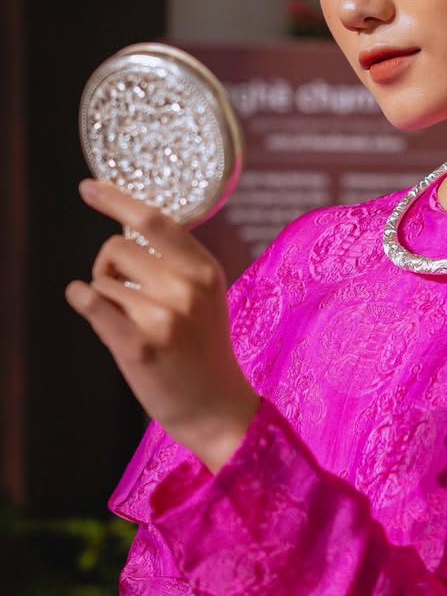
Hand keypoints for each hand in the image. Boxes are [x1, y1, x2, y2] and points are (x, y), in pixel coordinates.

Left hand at [66, 179, 258, 470]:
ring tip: (129, 323)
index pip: (155, 221)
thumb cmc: (204, 351)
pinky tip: (84, 303)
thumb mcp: (205, 297)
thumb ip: (175, 264)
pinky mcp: (140, 345)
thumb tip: (127, 228)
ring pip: (102, 281)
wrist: (217, 408)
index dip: (117, 199)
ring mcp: (164, 316)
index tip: (89, 187)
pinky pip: (92, 303)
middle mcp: (186, 288)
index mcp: (204, 270)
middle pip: (117, 248)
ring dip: (104, 297)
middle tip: (122, 293)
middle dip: (108, 266)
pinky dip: (81, 299)